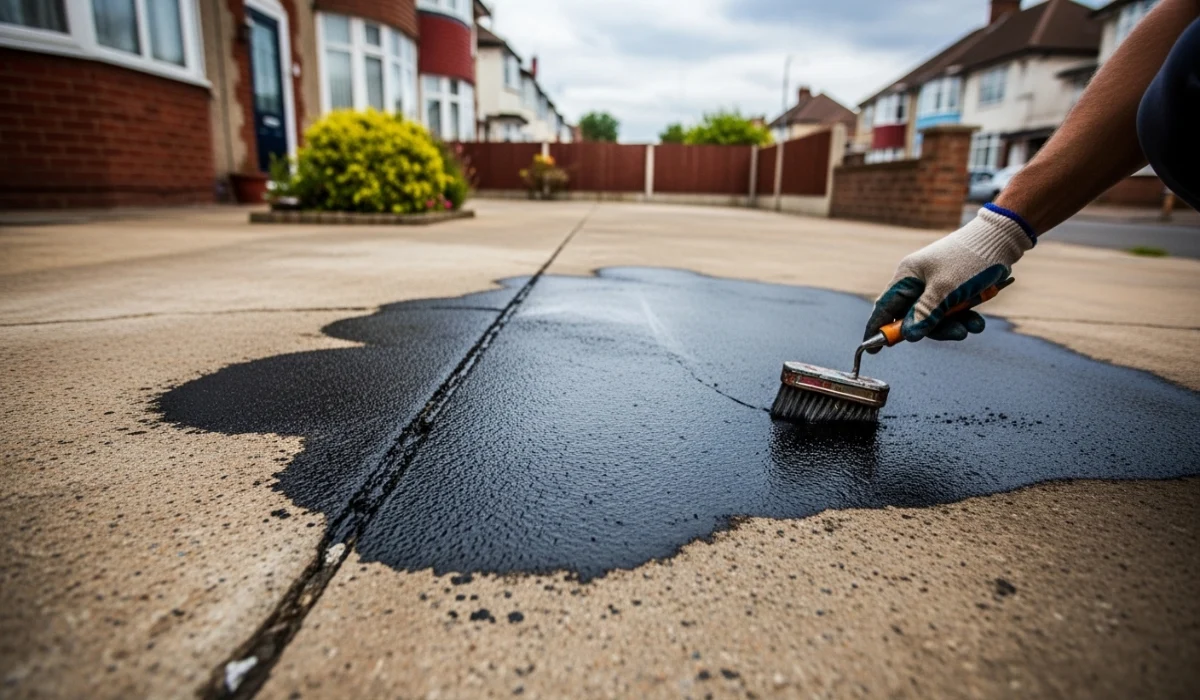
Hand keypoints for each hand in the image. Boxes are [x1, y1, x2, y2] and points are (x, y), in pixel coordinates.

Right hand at [863, 205, 1035, 349]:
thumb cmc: (968, 260)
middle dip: (934, 329)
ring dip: (954, 325)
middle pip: (913, 318)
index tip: (872, 351)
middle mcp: (918, 282)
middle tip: (956, 334)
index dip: (878, 329)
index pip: (885, 307)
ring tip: (974, 326)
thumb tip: (908, 335)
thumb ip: (925, 314)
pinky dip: (964, 318)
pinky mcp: (953, 290)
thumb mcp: (945, 289)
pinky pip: (951, 312)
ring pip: (935, 318)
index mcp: (907, 276)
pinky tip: (978, 321)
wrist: (1000, 240)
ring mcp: (936, 286)